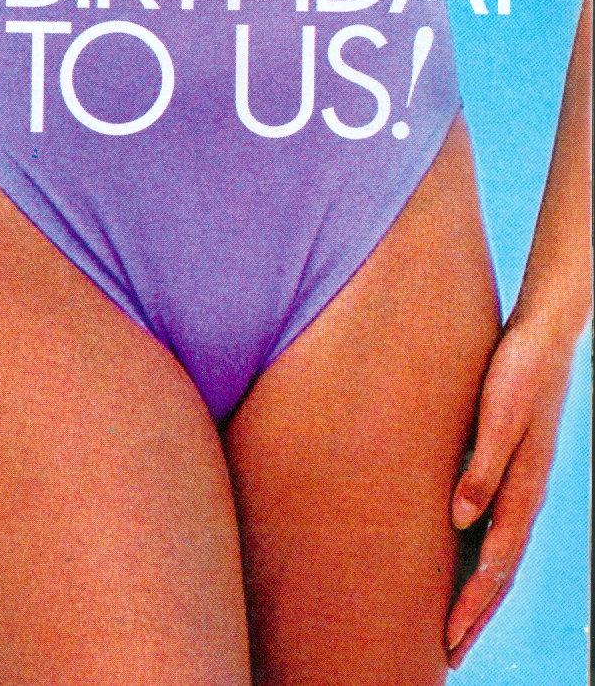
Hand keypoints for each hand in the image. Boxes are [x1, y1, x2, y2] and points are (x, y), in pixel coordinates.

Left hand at [445, 312, 580, 665]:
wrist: (543, 336)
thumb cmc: (519, 369)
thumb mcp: (499, 412)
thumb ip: (482, 464)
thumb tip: (460, 520)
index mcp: (522, 489)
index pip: (494, 565)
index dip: (471, 605)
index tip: (449, 641)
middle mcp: (523, 495)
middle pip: (498, 571)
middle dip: (474, 615)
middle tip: (447, 655)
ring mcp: (520, 484)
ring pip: (497, 553)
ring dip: (476, 592)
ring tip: (453, 624)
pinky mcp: (509, 467)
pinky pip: (494, 526)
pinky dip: (479, 557)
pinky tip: (460, 561)